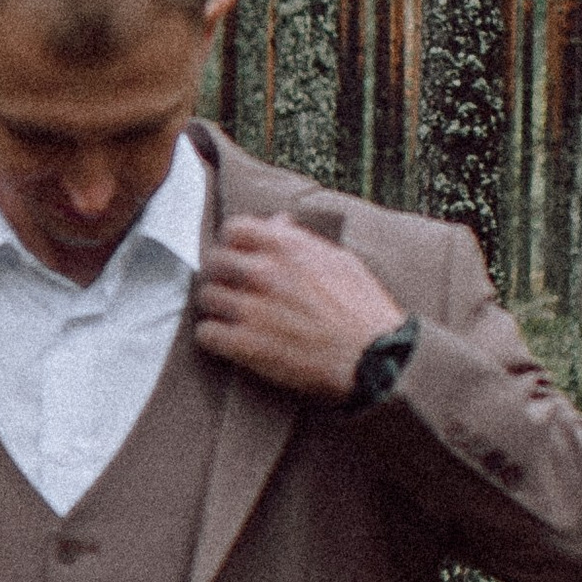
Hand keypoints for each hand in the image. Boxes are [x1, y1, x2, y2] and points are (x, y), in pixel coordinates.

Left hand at [195, 214, 405, 400]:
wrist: (376, 359)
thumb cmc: (364, 311)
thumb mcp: (339, 261)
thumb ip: (301, 240)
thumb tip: (278, 222)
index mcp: (287, 248)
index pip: (235, 228)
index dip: (234, 243)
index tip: (238, 256)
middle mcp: (264, 273)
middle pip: (214, 262)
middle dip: (223, 275)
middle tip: (233, 290)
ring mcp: (252, 309)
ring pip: (206, 297)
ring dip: (217, 307)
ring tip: (233, 318)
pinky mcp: (246, 345)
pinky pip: (206, 333)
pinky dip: (213, 337)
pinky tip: (229, 341)